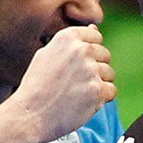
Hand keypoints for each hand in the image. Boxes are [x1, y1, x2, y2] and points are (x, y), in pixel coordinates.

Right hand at [10, 26, 115, 142]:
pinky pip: (111, 91)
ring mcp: (91, 70)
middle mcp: (81, 50)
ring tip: (78, 93)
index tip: (78, 65)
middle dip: (96, 68)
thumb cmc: (36, 87)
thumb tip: (94, 29)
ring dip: (99, 84)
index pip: (96, 36)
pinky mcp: (97, 90)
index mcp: (68, 37)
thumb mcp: (47, 54)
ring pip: (109, 74)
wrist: (31, 114)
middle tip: (76, 82)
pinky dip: (102, 99)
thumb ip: (71, 42)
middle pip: (105, 55)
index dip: (90, 52)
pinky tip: (84, 102)